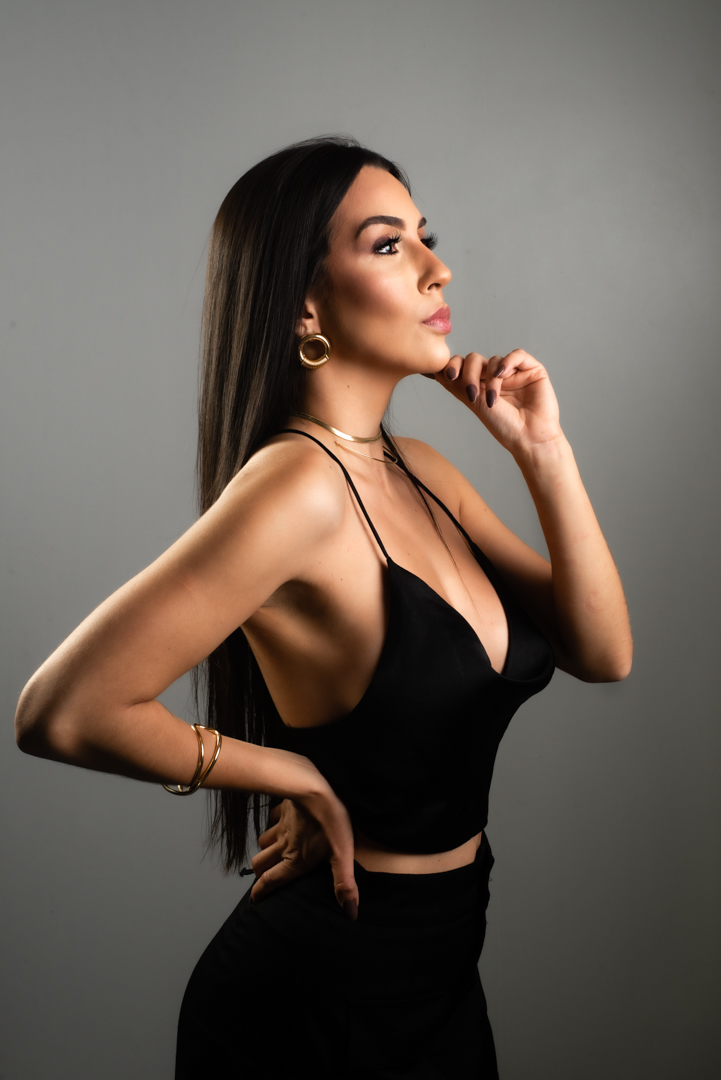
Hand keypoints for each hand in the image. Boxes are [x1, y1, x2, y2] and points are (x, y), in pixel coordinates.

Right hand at [249, 792, 358, 919]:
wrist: (316, 787)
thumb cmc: (331, 820)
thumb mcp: (343, 855)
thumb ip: (344, 884)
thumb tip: (350, 912)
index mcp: (295, 860)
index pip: (271, 880)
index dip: (261, 892)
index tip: (255, 900)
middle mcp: (284, 845)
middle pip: (261, 863)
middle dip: (260, 872)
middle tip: (263, 877)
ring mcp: (281, 826)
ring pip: (263, 841)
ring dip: (265, 849)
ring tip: (272, 852)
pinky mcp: (283, 809)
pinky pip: (271, 819)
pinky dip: (272, 824)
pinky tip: (279, 822)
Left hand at [431, 349, 561, 455]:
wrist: (528, 438)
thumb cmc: (504, 427)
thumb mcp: (475, 404)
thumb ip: (457, 385)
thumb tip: (433, 371)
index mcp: (480, 384)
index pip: (463, 366)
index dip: (454, 366)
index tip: (448, 376)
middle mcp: (495, 377)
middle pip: (475, 360)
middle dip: (469, 373)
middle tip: (471, 391)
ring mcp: (514, 373)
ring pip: (494, 360)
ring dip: (490, 378)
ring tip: (492, 399)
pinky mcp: (532, 370)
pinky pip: (517, 355)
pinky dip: (507, 362)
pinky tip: (502, 374)